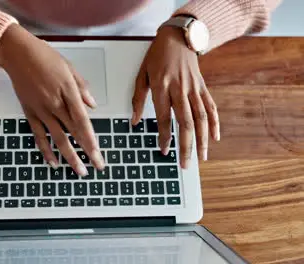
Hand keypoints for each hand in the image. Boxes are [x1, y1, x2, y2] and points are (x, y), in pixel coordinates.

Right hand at [0, 24, 104, 175]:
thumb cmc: (44, 57)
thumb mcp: (69, 67)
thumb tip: (92, 104)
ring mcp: (41, 110)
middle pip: (74, 133)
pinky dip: (46, 150)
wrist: (18, 54)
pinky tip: (53, 162)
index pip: (83, 121)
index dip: (91, 139)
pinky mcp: (30, 112)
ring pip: (57, 138)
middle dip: (87, 152)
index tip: (98, 153)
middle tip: (96, 166)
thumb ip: (82, 88)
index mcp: (68, 92)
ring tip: (79, 170)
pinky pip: (39, 135)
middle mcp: (55, 104)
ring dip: (69, 156)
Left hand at [132, 27, 219, 168]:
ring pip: (201, 118)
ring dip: (202, 140)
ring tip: (202, 157)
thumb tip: (132, 121)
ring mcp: (194, 89)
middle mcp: (180, 89)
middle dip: (186, 146)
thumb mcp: (142, 74)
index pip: (164, 117)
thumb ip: (137, 99)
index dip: (164, 136)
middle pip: (185, 122)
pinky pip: (211, 107)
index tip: (164, 151)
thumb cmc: (157, 56)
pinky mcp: (203, 87)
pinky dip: (214, 123)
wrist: (179, 37)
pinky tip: (214, 138)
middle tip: (185, 164)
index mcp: (162, 87)